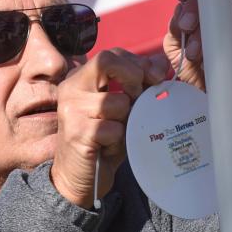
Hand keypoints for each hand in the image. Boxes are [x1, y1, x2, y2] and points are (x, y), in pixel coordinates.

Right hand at [51, 49, 167, 207]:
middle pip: (105, 61)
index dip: (137, 62)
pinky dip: (119, 139)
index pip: (111, 54)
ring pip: (117, 101)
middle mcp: (71, 89)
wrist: (77, 177)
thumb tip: (160, 63)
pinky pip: (114, 128)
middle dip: (132, 77)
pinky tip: (109, 147)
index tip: (155, 77)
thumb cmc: (101, 141)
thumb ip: (137, 84)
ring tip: (118, 133)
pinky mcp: (78, 133)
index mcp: (79, 79)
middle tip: (138, 99)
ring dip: (126, 119)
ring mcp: (72, 110)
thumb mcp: (120, 108)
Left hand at [164, 0, 231, 119]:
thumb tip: (179, 14)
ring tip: (196, 50)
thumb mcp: (177, 48)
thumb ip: (175, 30)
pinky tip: (220, 47)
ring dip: (210, 24)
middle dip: (194, 5)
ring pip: (228, 1)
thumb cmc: (196, 64)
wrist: (217, 90)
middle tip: (186, 26)